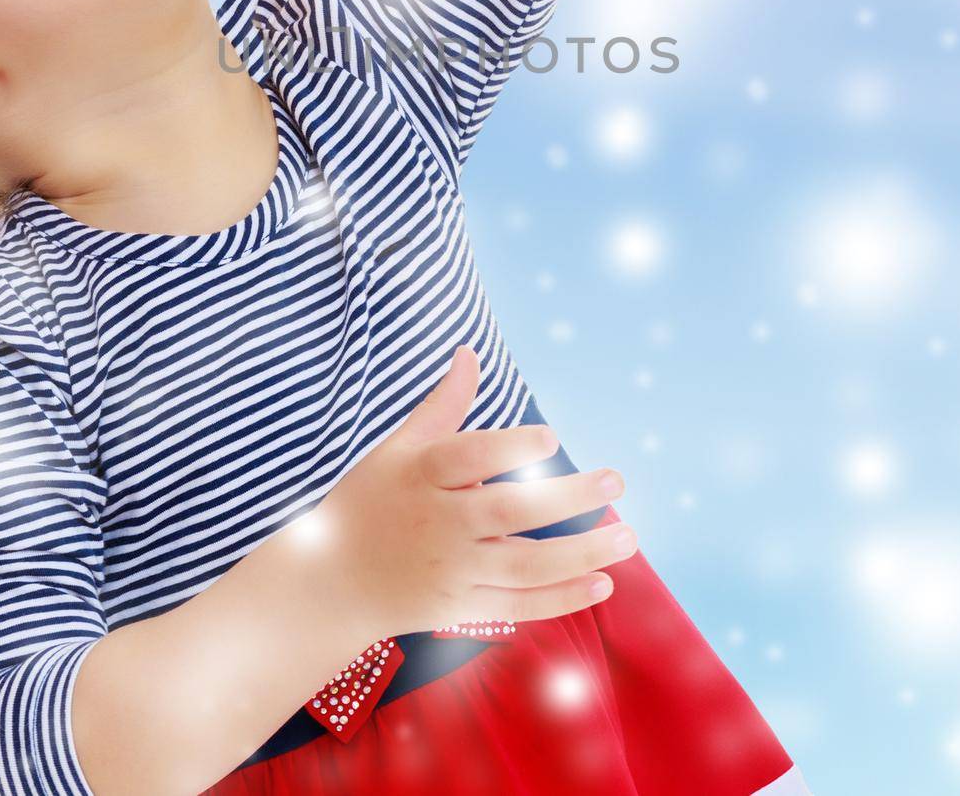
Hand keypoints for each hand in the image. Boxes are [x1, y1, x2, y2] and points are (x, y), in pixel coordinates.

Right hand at [310, 345, 634, 644]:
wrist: (330, 582)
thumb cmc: (369, 500)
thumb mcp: (397, 448)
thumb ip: (442, 405)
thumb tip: (469, 351)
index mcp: (423, 475)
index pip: (470, 458)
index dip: (510, 447)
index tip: (552, 437)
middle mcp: (439, 524)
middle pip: (510, 512)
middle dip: (568, 498)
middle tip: (616, 480)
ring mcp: (451, 571)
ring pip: (525, 566)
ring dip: (581, 554)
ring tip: (628, 536)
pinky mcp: (460, 608)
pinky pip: (519, 606)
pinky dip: (560, 599)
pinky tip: (602, 582)